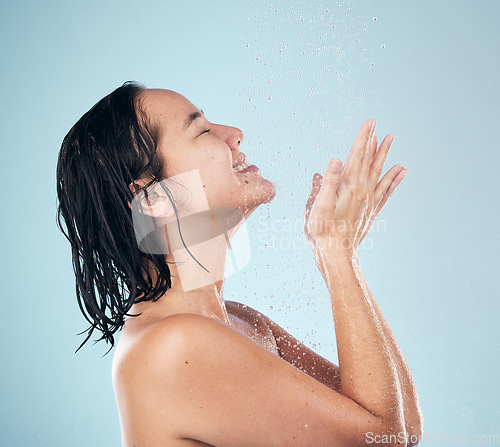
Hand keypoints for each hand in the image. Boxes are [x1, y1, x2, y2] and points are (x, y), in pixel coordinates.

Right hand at [304, 119, 407, 252]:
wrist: (337, 253)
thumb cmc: (323, 230)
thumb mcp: (318, 205)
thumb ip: (328, 182)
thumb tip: (336, 160)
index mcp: (348, 186)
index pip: (357, 156)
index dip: (363, 138)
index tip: (370, 122)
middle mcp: (362, 190)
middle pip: (370, 161)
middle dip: (373, 141)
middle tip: (378, 125)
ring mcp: (369, 200)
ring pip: (379, 172)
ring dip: (384, 155)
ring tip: (390, 140)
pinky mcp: (371, 210)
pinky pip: (387, 190)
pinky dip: (394, 179)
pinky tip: (401, 171)